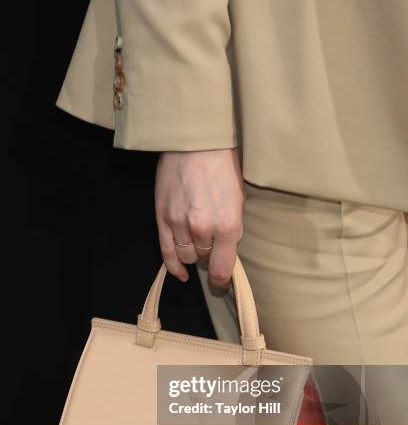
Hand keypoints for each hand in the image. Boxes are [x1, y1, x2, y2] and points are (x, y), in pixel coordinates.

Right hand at [155, 148, 245, 289]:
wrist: (195, 141)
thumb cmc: (222, 166)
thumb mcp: (239, 199)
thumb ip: (232, 229)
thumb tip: (227, 251)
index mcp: (228, 225)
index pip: (223, 269)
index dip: (223, 281)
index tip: (223, 284)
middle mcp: (203, 229)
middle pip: (205, 260)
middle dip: (210, 256)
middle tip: (214, 244)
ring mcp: (180, 224)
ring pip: (187, 256)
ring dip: (194, 253)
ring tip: (198, 241)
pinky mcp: (162, 217)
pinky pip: (166, 252)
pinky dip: (173, 266)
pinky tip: (180, 272)